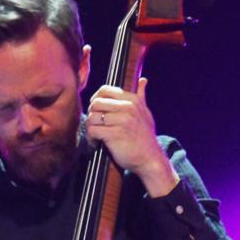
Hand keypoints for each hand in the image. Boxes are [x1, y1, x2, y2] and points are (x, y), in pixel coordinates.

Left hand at [85, 77, 178, 196]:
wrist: (150, 158)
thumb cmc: (145, 136)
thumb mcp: (145, 113)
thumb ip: (141, 96)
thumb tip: (143, 80)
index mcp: (133, 100)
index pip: (105, 90)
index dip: (96, 99)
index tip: (96, 110)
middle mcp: (128, 108)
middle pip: (95, 103)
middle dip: (91, 115)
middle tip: (94, 125)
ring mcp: (122, 121)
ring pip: (92, 117)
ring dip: (90, 128)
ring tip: (95, 135)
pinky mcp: (115, 134)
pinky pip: (93, 130)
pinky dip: (91, 138)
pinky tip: (96, 143)